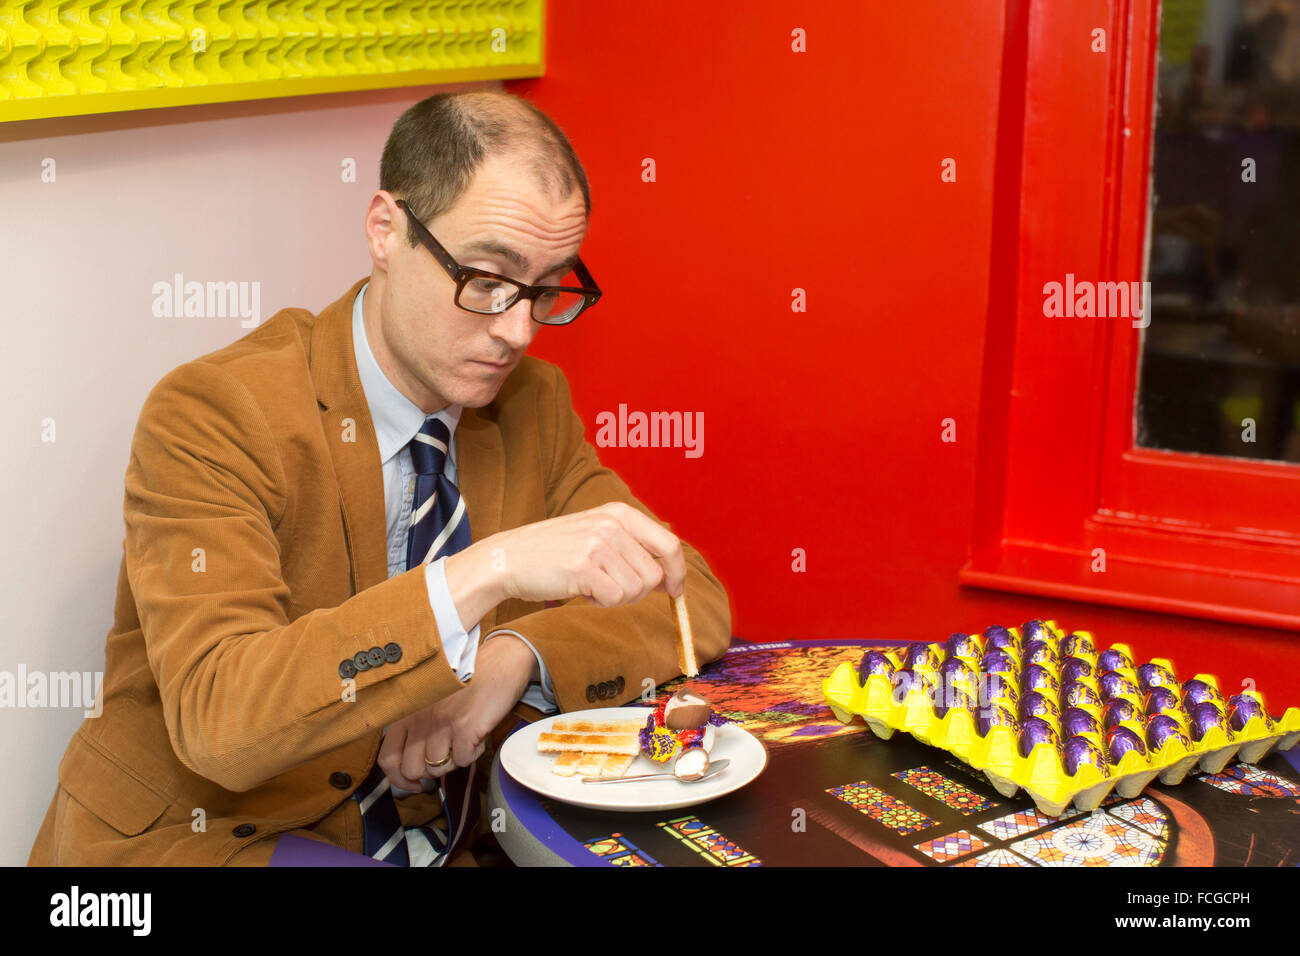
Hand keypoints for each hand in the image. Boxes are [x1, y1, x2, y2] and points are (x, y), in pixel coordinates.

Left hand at [377, 634, 535, 789]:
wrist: (498, 663)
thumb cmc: (466, 685)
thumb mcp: (431, 703)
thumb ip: (417, 729)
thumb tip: (413, 767)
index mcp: (408, 712)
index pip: (388, 759)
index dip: (399, 779)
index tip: (413, 783)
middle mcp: (420, 719)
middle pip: (411, 769)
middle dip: (430, 772)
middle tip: (446, 759)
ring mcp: (442, 724)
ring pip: (437, 769)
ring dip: (453, 762)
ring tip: (463, 742)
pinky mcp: (464, 729)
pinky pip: (463, 761)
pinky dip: (471, 755)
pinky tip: (476, 738)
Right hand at [445, 503, 686, 622]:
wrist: (509, 558)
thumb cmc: (554, 552)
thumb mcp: (596, 533)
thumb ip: (631, 546)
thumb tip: (670, 576)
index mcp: (619, 513)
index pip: (668, 543)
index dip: (677, 571)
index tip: (675, 590)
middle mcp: (612, 524)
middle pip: (654, 575)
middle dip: (637, 591)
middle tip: (609, 587)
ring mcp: (598, 544)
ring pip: (636, 590)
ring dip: (615, 597)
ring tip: (590, 584)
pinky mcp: (584, 567)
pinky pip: (614, 599)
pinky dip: (599, 602)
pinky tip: (579, 590)